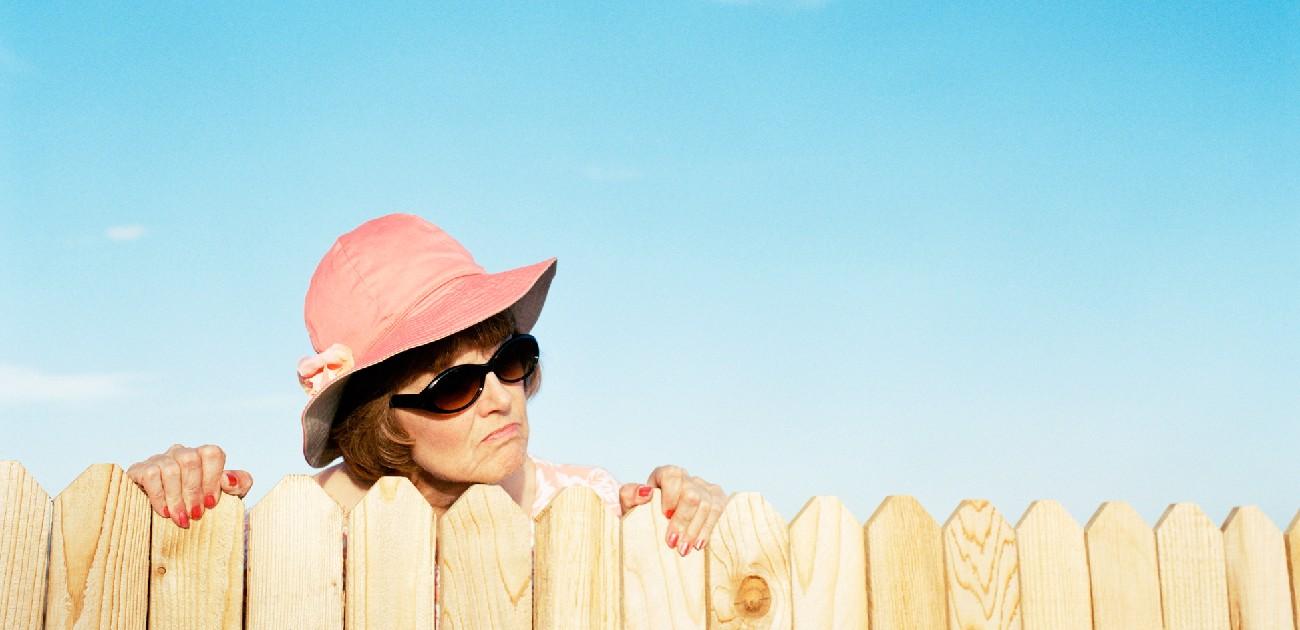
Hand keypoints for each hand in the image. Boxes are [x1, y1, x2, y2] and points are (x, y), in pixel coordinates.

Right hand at [125, 444, 252, 528]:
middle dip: (194, 491)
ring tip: (181, 518)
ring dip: (177, 498)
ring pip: (171, 469)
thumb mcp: (228, 497)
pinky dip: (159, 497)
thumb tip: (229, 478)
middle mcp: (181, 452)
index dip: (213, 479)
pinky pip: (151, 475)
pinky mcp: (140, 469)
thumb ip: (239, 484)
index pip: (213, 453)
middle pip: (190, 460)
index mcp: (203, 455)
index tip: (211, 503)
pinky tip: (164, 512)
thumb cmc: (202, 504)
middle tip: (196, 514)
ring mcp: (160, 459)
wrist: (166, 521)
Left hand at [619, 465, 725, 556]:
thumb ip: (629, 495)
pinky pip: (718, 511)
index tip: (664, 516)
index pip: (672, 476)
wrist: (655, 526)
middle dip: (682, 520)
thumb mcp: (629, 505)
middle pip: (691, 494)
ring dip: (694, 530)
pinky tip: (699, 544)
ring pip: (706, 505)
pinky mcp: (717, 499)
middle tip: (672, 543)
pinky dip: (707, 530)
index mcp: (666, 474)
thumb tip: (646, 492)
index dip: (670, 497)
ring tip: (683, 550)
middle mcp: (688, 478)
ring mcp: (705, 488)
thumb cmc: (642, 514)